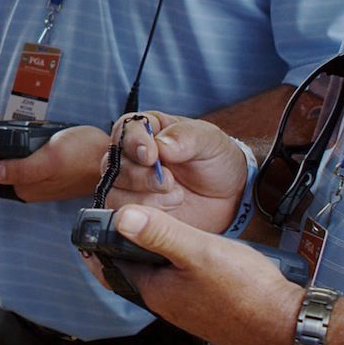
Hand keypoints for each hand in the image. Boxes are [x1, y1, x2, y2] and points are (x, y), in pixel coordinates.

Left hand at [0, 110, 107, 202]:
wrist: (110, 156)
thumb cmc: (83, 154)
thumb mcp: (51, 158)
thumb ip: (21, 168)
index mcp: (22, 187)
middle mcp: (23, 186)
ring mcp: (32, 178)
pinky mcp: (40, 168)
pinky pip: (14, 159)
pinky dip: (7, 144)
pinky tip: (14, 128)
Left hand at [81, 205, 301, 344]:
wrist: (285, 322)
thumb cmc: (246, 292)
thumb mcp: (198, 251)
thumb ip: (160, 233)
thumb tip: (122, 217)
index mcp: (156, 290)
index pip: (111, 267)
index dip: (98, 244)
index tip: (89, 223)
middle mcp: (167, 302)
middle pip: (134, 269)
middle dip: (125, 245)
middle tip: (122, 217)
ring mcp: (187, 306)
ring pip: (159, 274)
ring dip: (152, 252)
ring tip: (156, 227)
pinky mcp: (207, 305)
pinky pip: (181, 281)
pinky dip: (176, 262)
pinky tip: (193, 249)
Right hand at [103, 111, 247, 233]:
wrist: (229, 195)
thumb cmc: (216, 159)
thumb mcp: (208, 140)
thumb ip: (185, 137)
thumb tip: (160, 144)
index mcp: (147, 129)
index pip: (125, 129)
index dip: (134, 142)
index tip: (151, 155)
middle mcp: (132, 155)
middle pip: (114, 163)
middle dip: (141, 176)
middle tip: (170, 181)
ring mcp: (130, 185)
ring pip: (114, 191)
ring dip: (144, 198)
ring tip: (176, 196)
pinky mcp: (134, 211)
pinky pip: (122, 215)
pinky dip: (145, 215)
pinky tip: (169, 210)